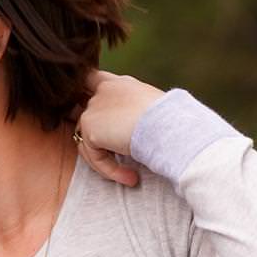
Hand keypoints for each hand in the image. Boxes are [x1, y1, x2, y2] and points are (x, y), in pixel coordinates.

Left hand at [74, 70, 164, 186]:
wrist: (168, 126)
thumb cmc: (171, 120)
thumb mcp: (152, 108)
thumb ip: (132, 111)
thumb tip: (126, 131)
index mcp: (119, 83)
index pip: (92, 79)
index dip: (85, 92)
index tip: (86, 105)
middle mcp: (103, 91)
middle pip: (88, 117)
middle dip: (97, 140)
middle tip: (116, 164)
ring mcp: (94, 108)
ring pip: (89, 142)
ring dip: (108, 163)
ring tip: (131, 176)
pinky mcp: (89, 129)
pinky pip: (94, 156)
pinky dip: (110, 170)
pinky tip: (130, 177)